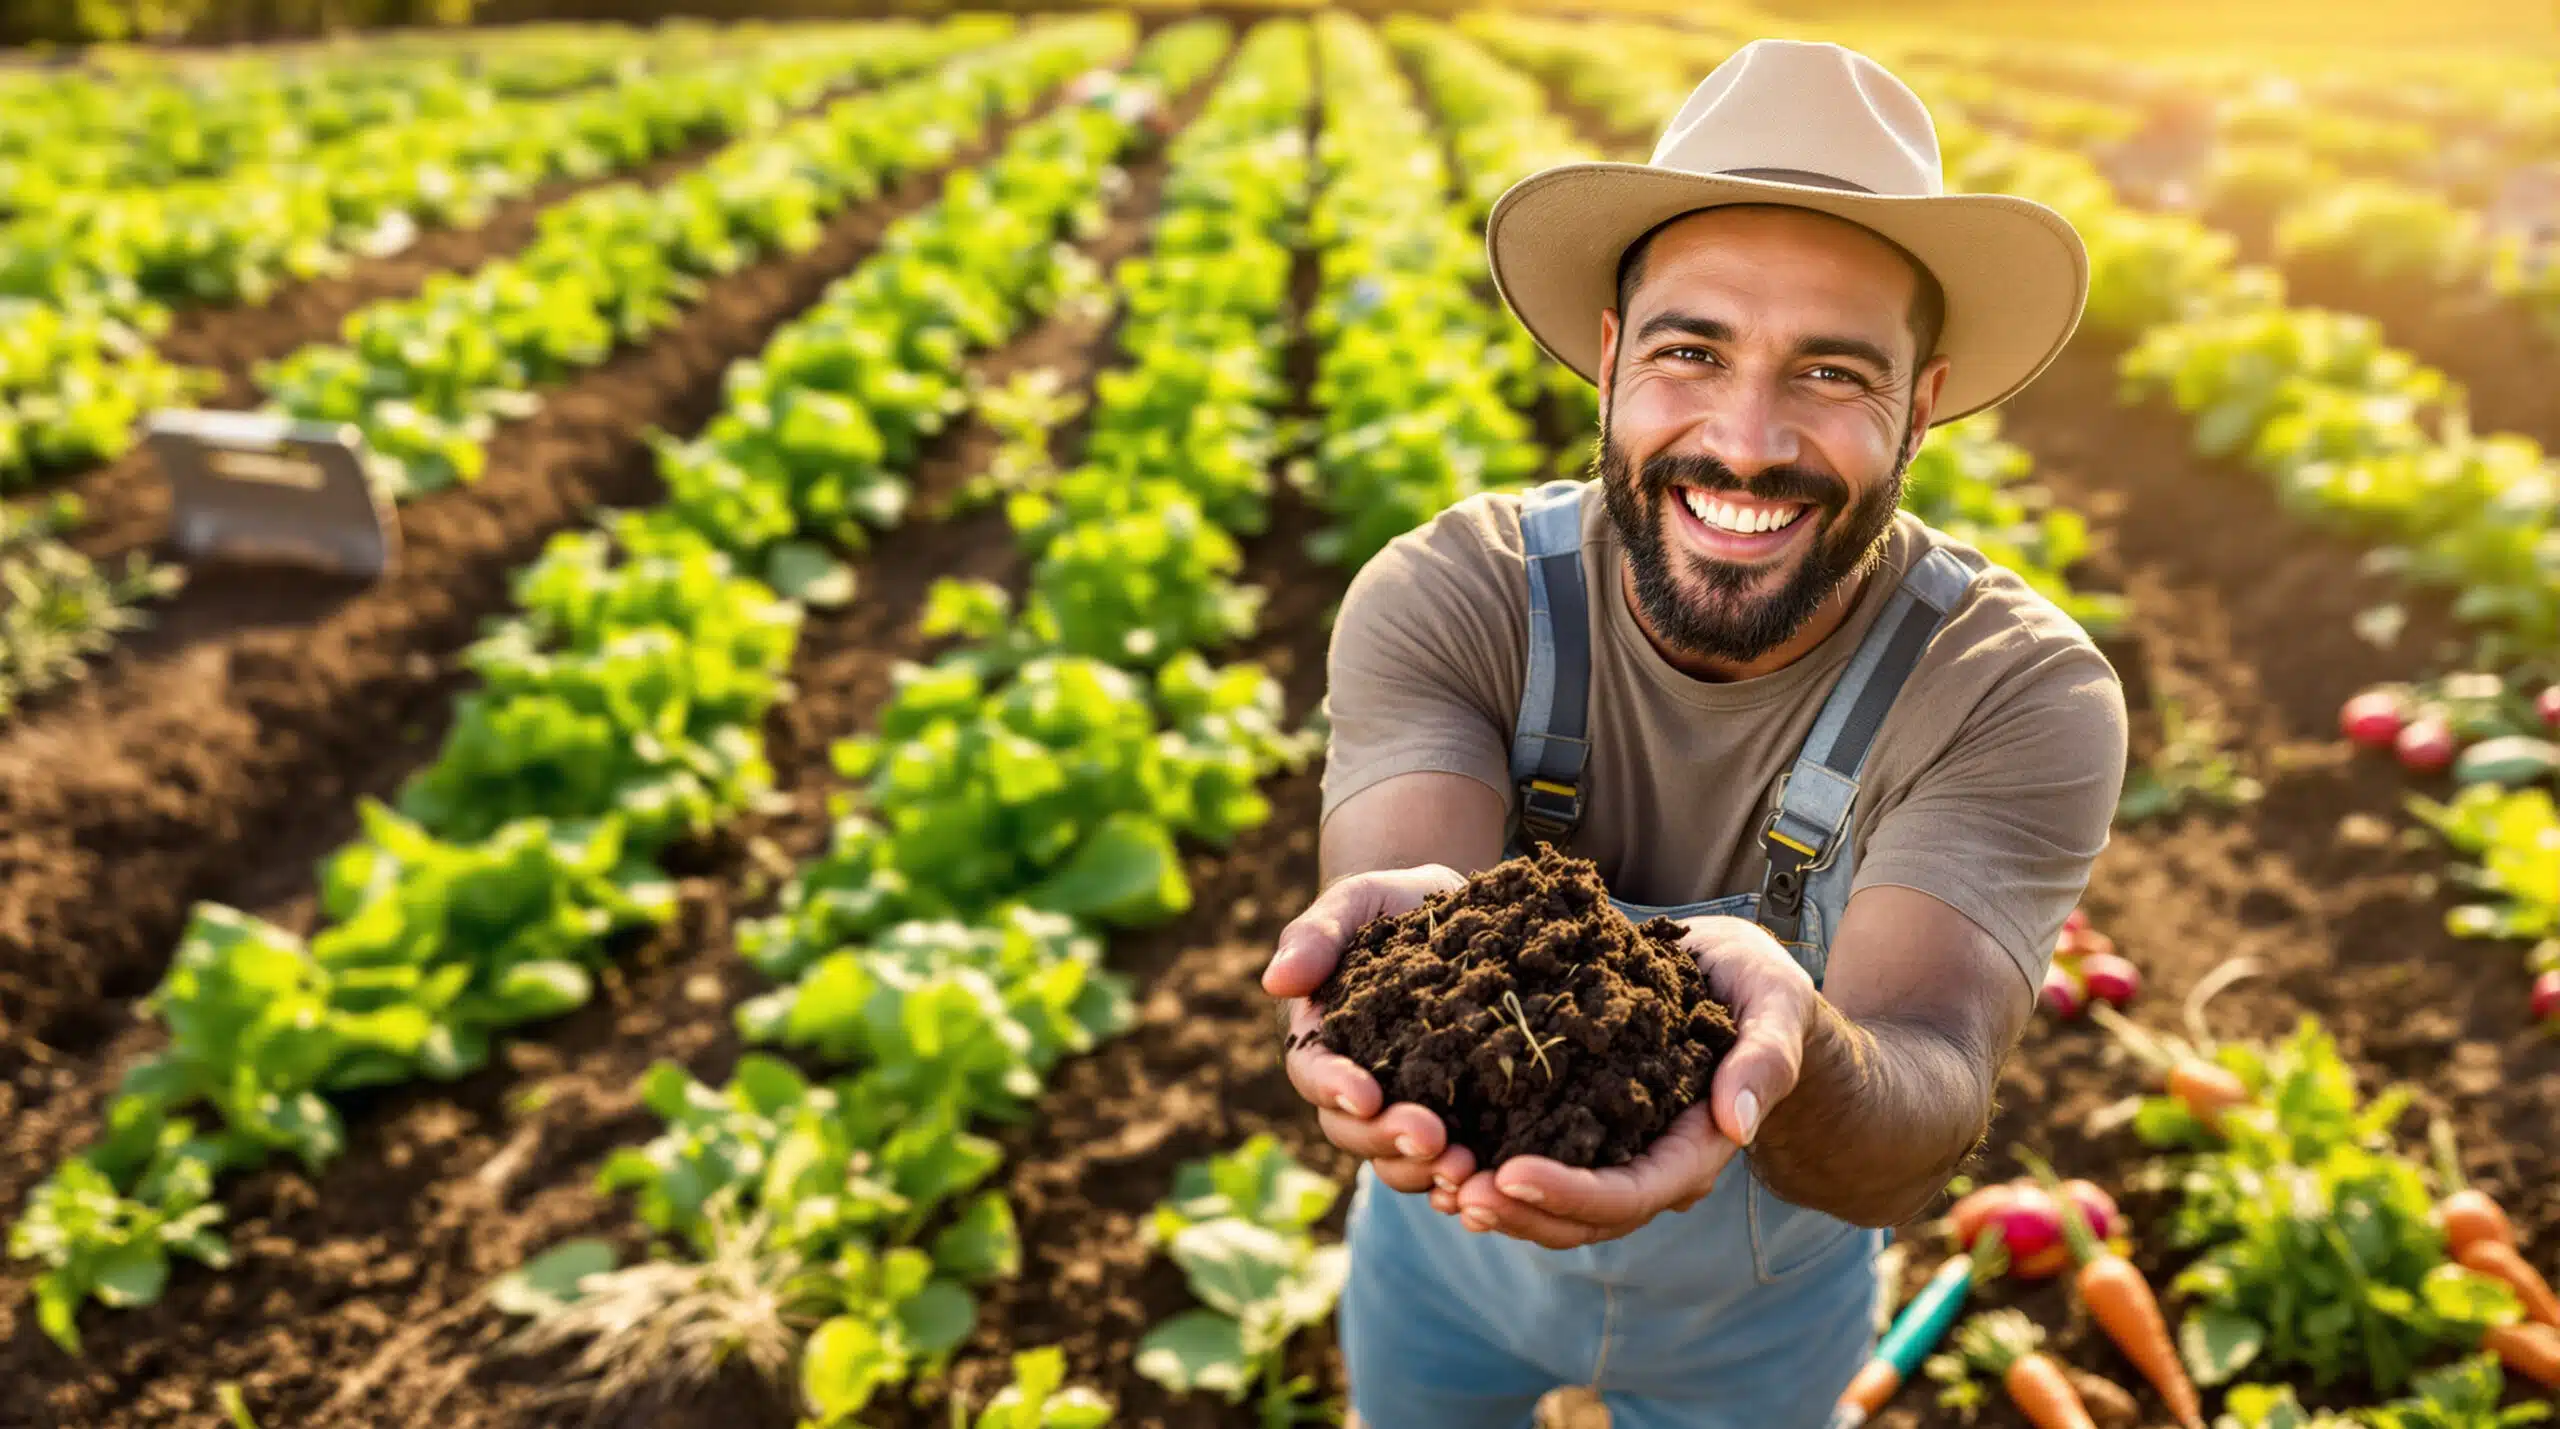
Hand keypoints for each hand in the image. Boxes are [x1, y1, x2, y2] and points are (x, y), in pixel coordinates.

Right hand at [1263, 865, 1474, 1200]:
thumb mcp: (1356, 902)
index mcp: (1322, 1038)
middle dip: (1388, 1140)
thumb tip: (1276, 982)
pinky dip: (1459, 1178)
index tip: (1367, 1094)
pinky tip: (1487, 1179)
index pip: (1315, 1074)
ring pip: (1397, 1159)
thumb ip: (1315, 936)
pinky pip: (1445, 1161)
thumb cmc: (1391, 903)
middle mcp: (1356, 1083)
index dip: (1336, 1090)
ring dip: (1425, 1171)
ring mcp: (1404, 1105)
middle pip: (1352, 1131)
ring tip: (1466, 1168)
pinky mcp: (1454, 1115)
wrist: (1453, 911)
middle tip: (1432, 1139)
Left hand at [1449, 915, 1821, 1248]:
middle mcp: (1650, 1164)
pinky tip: (1438, 1153)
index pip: (1632, 1194)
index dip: (1571, 1193)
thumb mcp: (1773, 1007)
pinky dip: (1488, 1166)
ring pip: (1550, 1205)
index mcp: (1695, 1148)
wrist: (1735, 978)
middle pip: (1581, 1218)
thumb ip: (1764, 1061)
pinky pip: (1532, 1160)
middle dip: (1518, 1210)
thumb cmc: (1759, 990)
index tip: (1509, 1174)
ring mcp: (1612, 1150)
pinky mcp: (1580, 1123)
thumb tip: (1735, 1125)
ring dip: (1494, 1201)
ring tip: (1435, 1182)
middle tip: (1453, 1190)